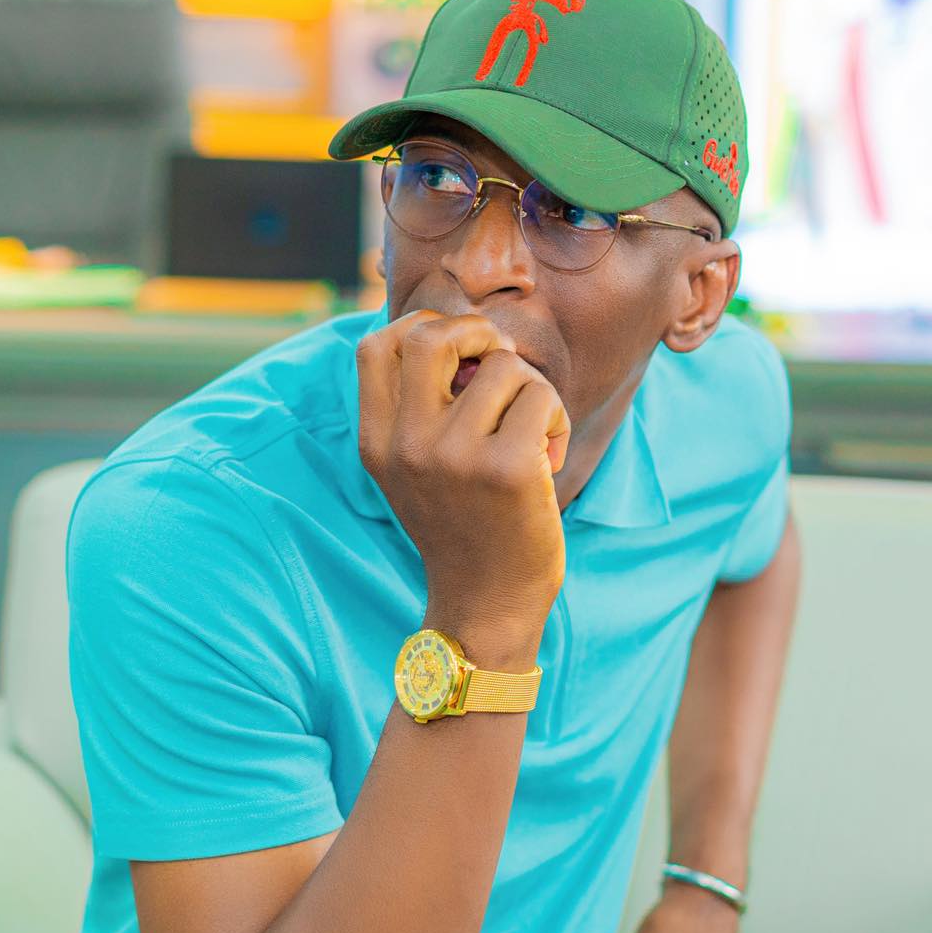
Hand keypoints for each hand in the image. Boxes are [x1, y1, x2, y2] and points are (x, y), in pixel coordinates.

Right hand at [357, 311, 571, 660]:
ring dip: (532, 390)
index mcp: (377, 443)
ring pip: (504, 366)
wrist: (486, 605)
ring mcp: (454, 457)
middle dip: (479, 333)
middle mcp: (406, 446)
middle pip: (432, 335)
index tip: (460, 352)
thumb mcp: (416, 470)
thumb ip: (419, 408)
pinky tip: (549, 457)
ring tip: (532, 433)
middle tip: (502, 365)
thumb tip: (464, 334)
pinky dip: (556, 420)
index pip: (375, 346)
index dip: (422, 327)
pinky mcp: (505, 469)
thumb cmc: (464, 526)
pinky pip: (541, 398)